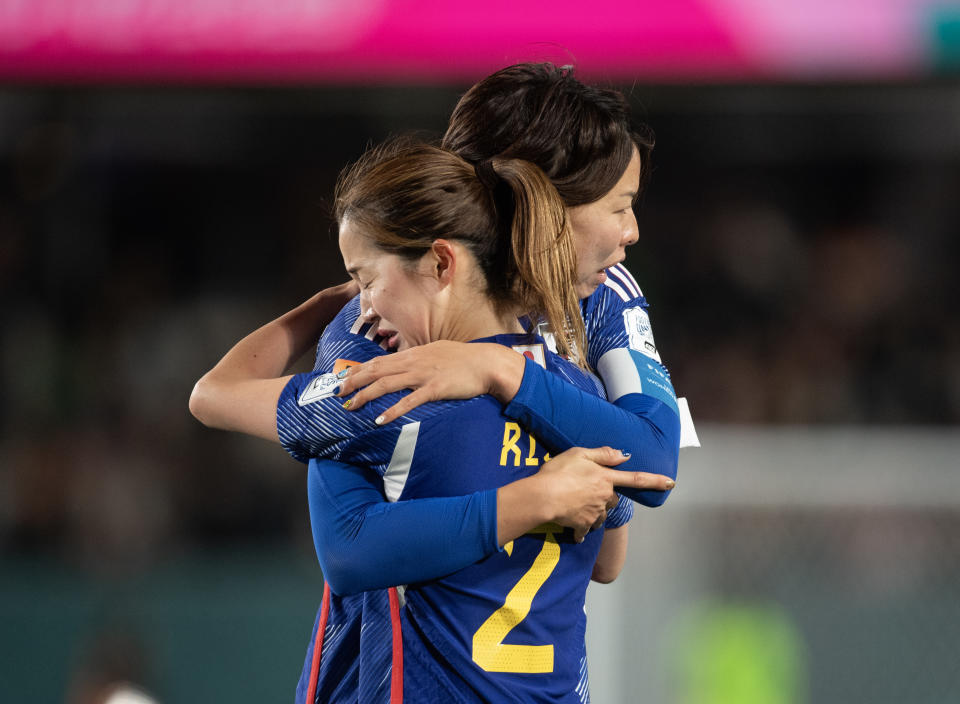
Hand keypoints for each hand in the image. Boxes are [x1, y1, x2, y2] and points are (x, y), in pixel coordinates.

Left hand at [336, 341, 524, 422]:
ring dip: (366, 395)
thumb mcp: (437, 353)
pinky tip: (380, 420)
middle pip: (376, 370)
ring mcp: (423, 375)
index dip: (358, 370)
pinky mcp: (435, 389)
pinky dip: (392, 410)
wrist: (486, 363)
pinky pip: (409, 401)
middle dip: (354, 382)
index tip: (343, 378)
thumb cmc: (464, 360)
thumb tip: (404, 365)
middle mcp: (414, 362)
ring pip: (386, 384)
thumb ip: (419, 359)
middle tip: (337, 394)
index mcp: (413, 354)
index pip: (378, 360)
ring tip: (351, 406)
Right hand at [536, 447, 674, 541]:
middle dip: (605, 497)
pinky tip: (573, 528)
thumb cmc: (558, 472)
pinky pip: (586, 530)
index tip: (672, 483)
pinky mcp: (583, 525)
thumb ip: (602, 454)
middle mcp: (605, 496)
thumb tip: (623, 455)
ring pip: (601, 515)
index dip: (655, 481)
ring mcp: (595, 513)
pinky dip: (581, 530)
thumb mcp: (578, 454)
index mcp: (606, 478)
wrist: (543, 497)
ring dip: (594, 513)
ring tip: (576, 506)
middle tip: (585, 491)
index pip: (636, 479)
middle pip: (613, 499)